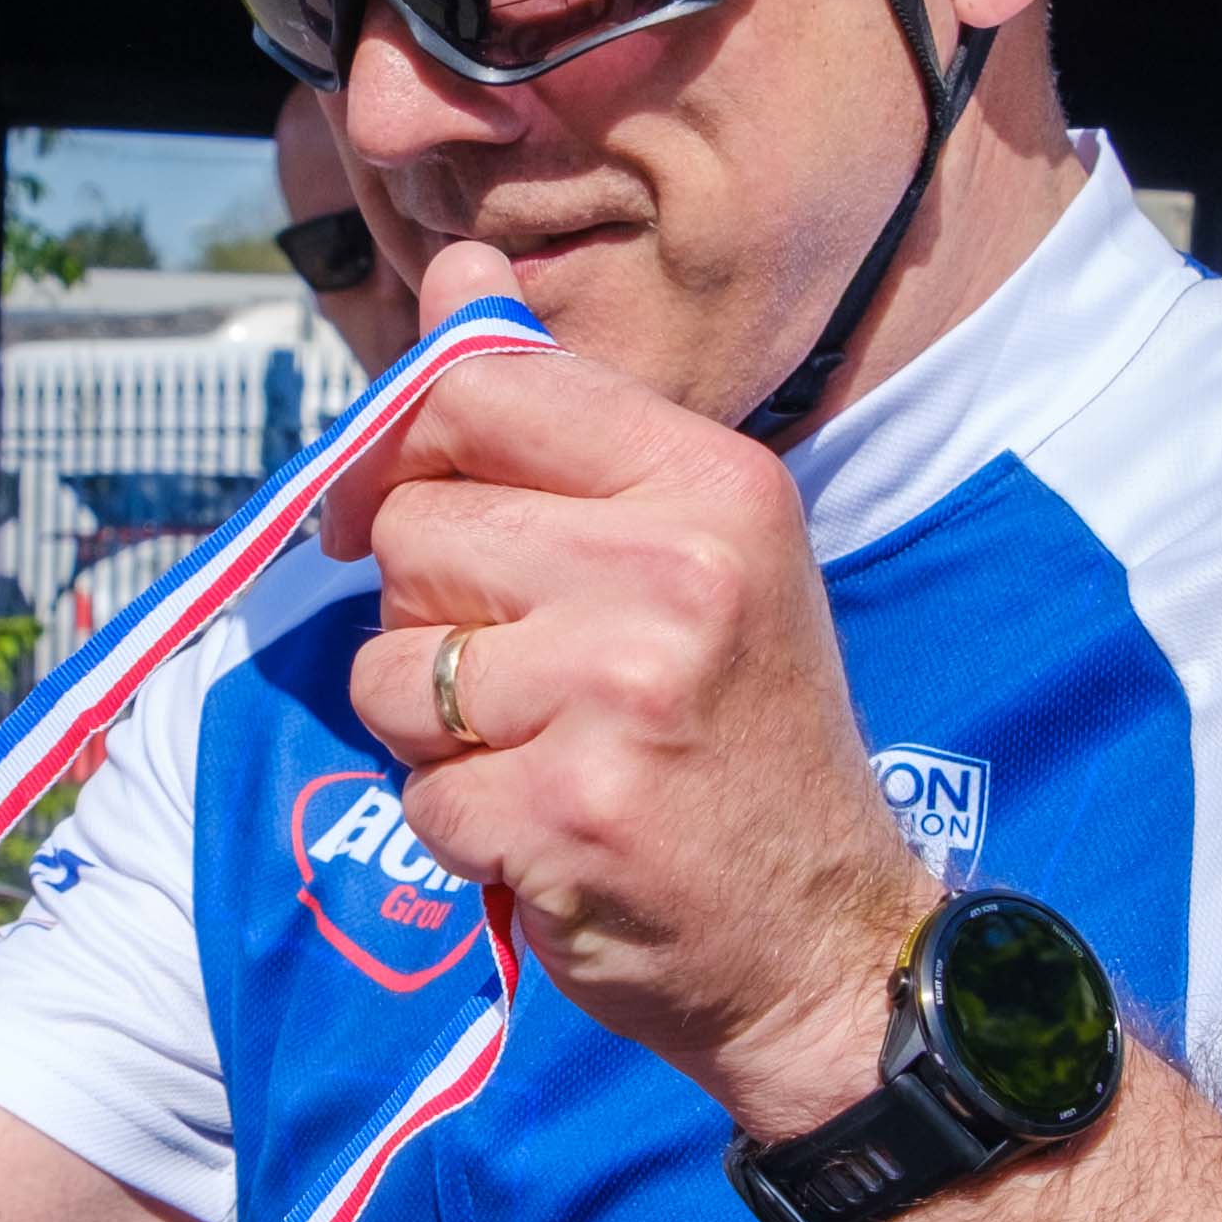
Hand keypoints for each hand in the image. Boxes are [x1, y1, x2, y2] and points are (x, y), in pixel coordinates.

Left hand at [327, 241, 935, 1140]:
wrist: (826, 946)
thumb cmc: (743, 740)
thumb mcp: (694, 550)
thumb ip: (561, 420)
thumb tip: (453, 275)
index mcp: (711, 482)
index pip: (480, 391)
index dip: (407, 452)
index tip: (402, 512)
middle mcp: (674, 572)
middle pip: (415, 529)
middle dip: (434, 611)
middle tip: (532, 675)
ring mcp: (618, 696)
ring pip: (395, 664)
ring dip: (437, 727)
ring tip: (545, 753)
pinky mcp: (565, 814)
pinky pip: (418, 789)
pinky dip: (462, 824)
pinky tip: (551, 831)